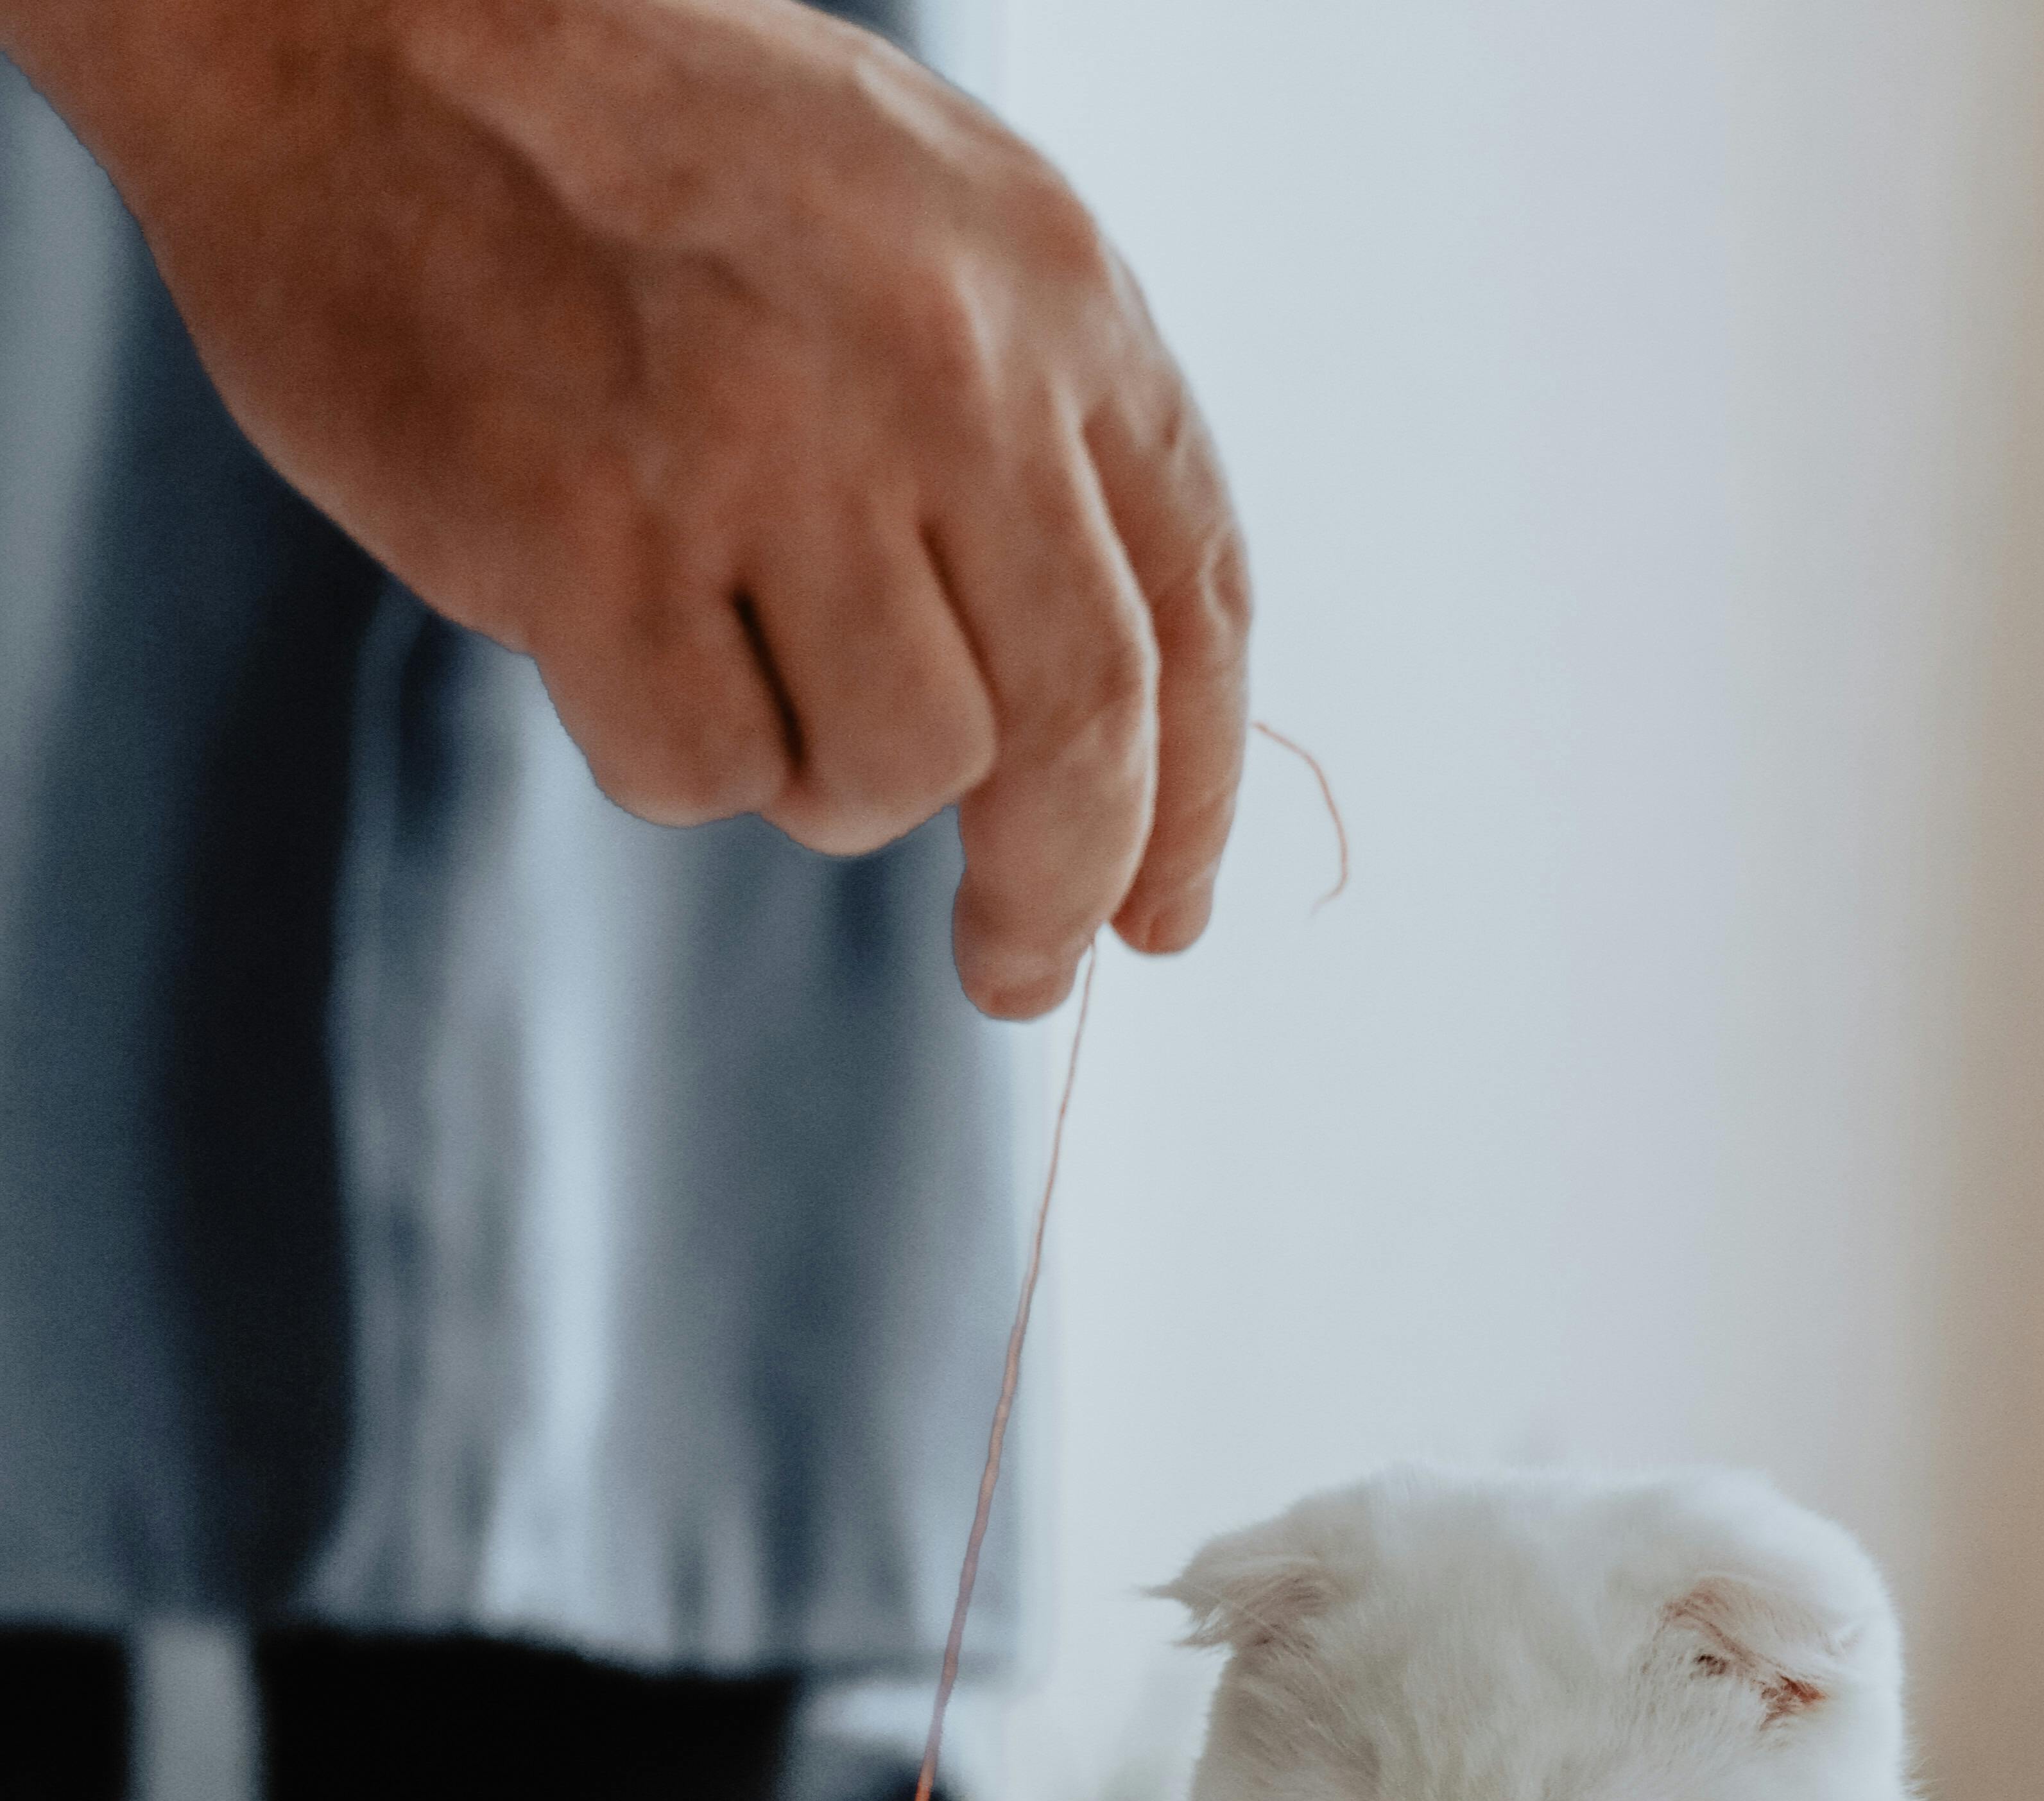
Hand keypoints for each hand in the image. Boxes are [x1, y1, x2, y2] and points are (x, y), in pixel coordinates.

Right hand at [6, 0, 1251, 1014]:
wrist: (357, 16)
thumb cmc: (632, 135)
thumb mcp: (908, 222)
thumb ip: (1024, 440)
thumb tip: (1100, 751)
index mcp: (1047, 281)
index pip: (1195, 604)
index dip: (1192, 800)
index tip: (1155, 916)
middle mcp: (941, 364)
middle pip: (1084, 734)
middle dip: (1057, 892)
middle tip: (1013, 970)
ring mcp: (772, 450)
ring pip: (895, 772)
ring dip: (819, 775)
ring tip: (723, 637)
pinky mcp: (600, 539)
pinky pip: (703, 772)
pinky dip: (670, 753)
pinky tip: (609, 626)